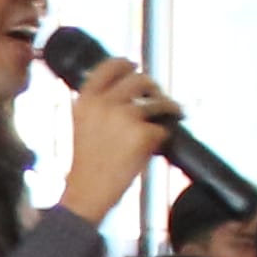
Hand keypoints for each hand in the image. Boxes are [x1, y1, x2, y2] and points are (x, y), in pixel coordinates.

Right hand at [52, 56, 173, 213]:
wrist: (88, 192)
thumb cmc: (87, 163)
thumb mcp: (82, 124)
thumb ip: (99, 103)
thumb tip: (128, 88)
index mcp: (86, 99)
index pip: (110, 66)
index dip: (126, 64)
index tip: (135, 66)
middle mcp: (105, 103)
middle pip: (139, 79)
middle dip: (153, 87)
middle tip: (159, 97)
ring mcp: (125, 117)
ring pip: (157, 102)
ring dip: (169, 107)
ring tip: (174, 113)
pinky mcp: (144, 134)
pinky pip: (163, 128)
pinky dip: (164, 136)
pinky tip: (159, 144)